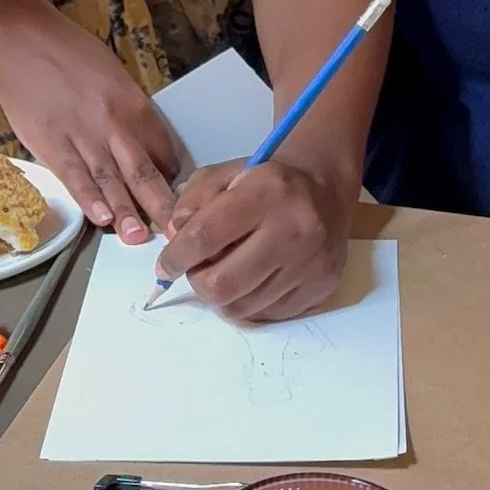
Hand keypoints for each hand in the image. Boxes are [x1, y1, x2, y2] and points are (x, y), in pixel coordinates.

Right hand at [0, 0, 180, 245]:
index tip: (175, 197)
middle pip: (144, 171)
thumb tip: (140, 141)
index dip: (170, 176)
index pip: (162, 148)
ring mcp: (81, 135)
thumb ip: (127, 110)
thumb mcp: (112, 73)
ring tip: (139, 240)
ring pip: (111, 180)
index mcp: (134, 102)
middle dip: (161, 206)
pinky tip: (100, 219)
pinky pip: (74, 176)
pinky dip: (88, 199)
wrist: (20, 38)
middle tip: (176, 233)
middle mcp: (113, 122)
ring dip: (126, 212)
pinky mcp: (51, 144)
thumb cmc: (68, 51)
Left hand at [155, 156, 350, 322]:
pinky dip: (250, 302)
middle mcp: (294, 229)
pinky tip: (252, 280)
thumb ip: (192, 202)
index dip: (175, 257)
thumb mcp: (225, 175)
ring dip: (223, 295)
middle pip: (221, 284)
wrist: (325, 188)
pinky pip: (268, 314)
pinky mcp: (322, 287)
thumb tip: (174, 239)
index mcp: (267, 191)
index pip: (205, 237)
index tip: (165, 266)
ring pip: (242, 307)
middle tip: (198, 270)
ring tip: (226, 272)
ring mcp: (311, 263)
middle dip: (198, 282)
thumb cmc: (267, 182)